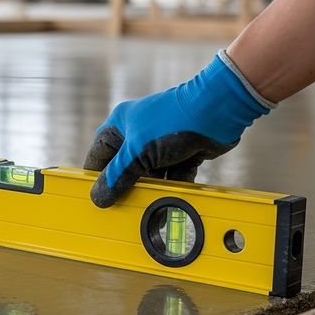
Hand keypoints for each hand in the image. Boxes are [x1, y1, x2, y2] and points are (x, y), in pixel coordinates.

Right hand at [83, 52, 271, 207]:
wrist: (218, 110)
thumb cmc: (172, 122)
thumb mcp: (137, 153)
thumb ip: (117, 177)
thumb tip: (98, 198)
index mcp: (120, 126)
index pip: (99, 156)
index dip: (96, 177)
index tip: (97, 199)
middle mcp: (138, 134)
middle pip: (125, 169)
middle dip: (127, 187)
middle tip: (125, 205)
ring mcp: (161, 144)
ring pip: (150, 174)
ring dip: (153, 189)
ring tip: (152, 204)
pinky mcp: (182, 152)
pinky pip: (172, 175)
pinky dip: (174, 186)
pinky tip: (174, 197)